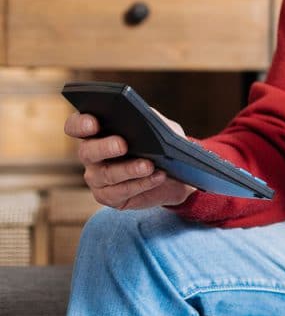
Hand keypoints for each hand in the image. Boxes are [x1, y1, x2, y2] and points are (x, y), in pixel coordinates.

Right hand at [66, 112, 195, 210]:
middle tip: (122, 145)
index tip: (93, 123)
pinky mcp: (108, 196)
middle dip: (104, 148)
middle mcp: (91, 155)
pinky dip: (142, 184)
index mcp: (96, 132)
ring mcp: (97, 177)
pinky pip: (121, 192)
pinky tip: (158, 176)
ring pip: (107, 174)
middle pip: (87, 151)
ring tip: (148, 166)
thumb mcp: (159, 127)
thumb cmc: (161, 144)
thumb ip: (150, 120)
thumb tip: (146, 119)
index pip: (76, 126)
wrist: (176, 174)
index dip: (80, 124)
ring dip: (129, 169)